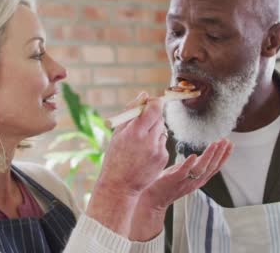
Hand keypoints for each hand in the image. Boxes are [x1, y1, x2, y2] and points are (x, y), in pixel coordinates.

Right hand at [86, 92, 168, 236]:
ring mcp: (158, 150)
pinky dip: (156, 144)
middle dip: (153, 117)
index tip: (151, 103)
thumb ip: (131, 112)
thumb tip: (144, 95)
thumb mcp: (117, 133)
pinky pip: (163, 143)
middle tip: (142, 125)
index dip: (155, 103)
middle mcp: (149, 140)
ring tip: (141, 143)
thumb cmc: (115, 157)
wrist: (120, 185)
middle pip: (160, 118)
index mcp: (135, 131)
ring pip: (162, 130)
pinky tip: (145, 154)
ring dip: (154, 131)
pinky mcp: (164, 158)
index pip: (155, 108)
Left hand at [129, 139, 232, 240]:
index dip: (224, 156)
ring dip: (209, 156)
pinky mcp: (173, 180)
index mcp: (198, 180)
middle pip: (211, 167)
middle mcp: (194, 182)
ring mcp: (184, 181)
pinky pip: (183, 172)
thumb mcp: (185, 175)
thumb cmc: (167, 185)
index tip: (230, 145)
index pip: (215, 167)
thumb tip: (200, 156)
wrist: (153, 200)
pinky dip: (189, 164)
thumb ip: (193, 167)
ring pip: (200, 169)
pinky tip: (193, 155)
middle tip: (226, 141)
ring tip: (215, 144)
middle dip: (220, 154)